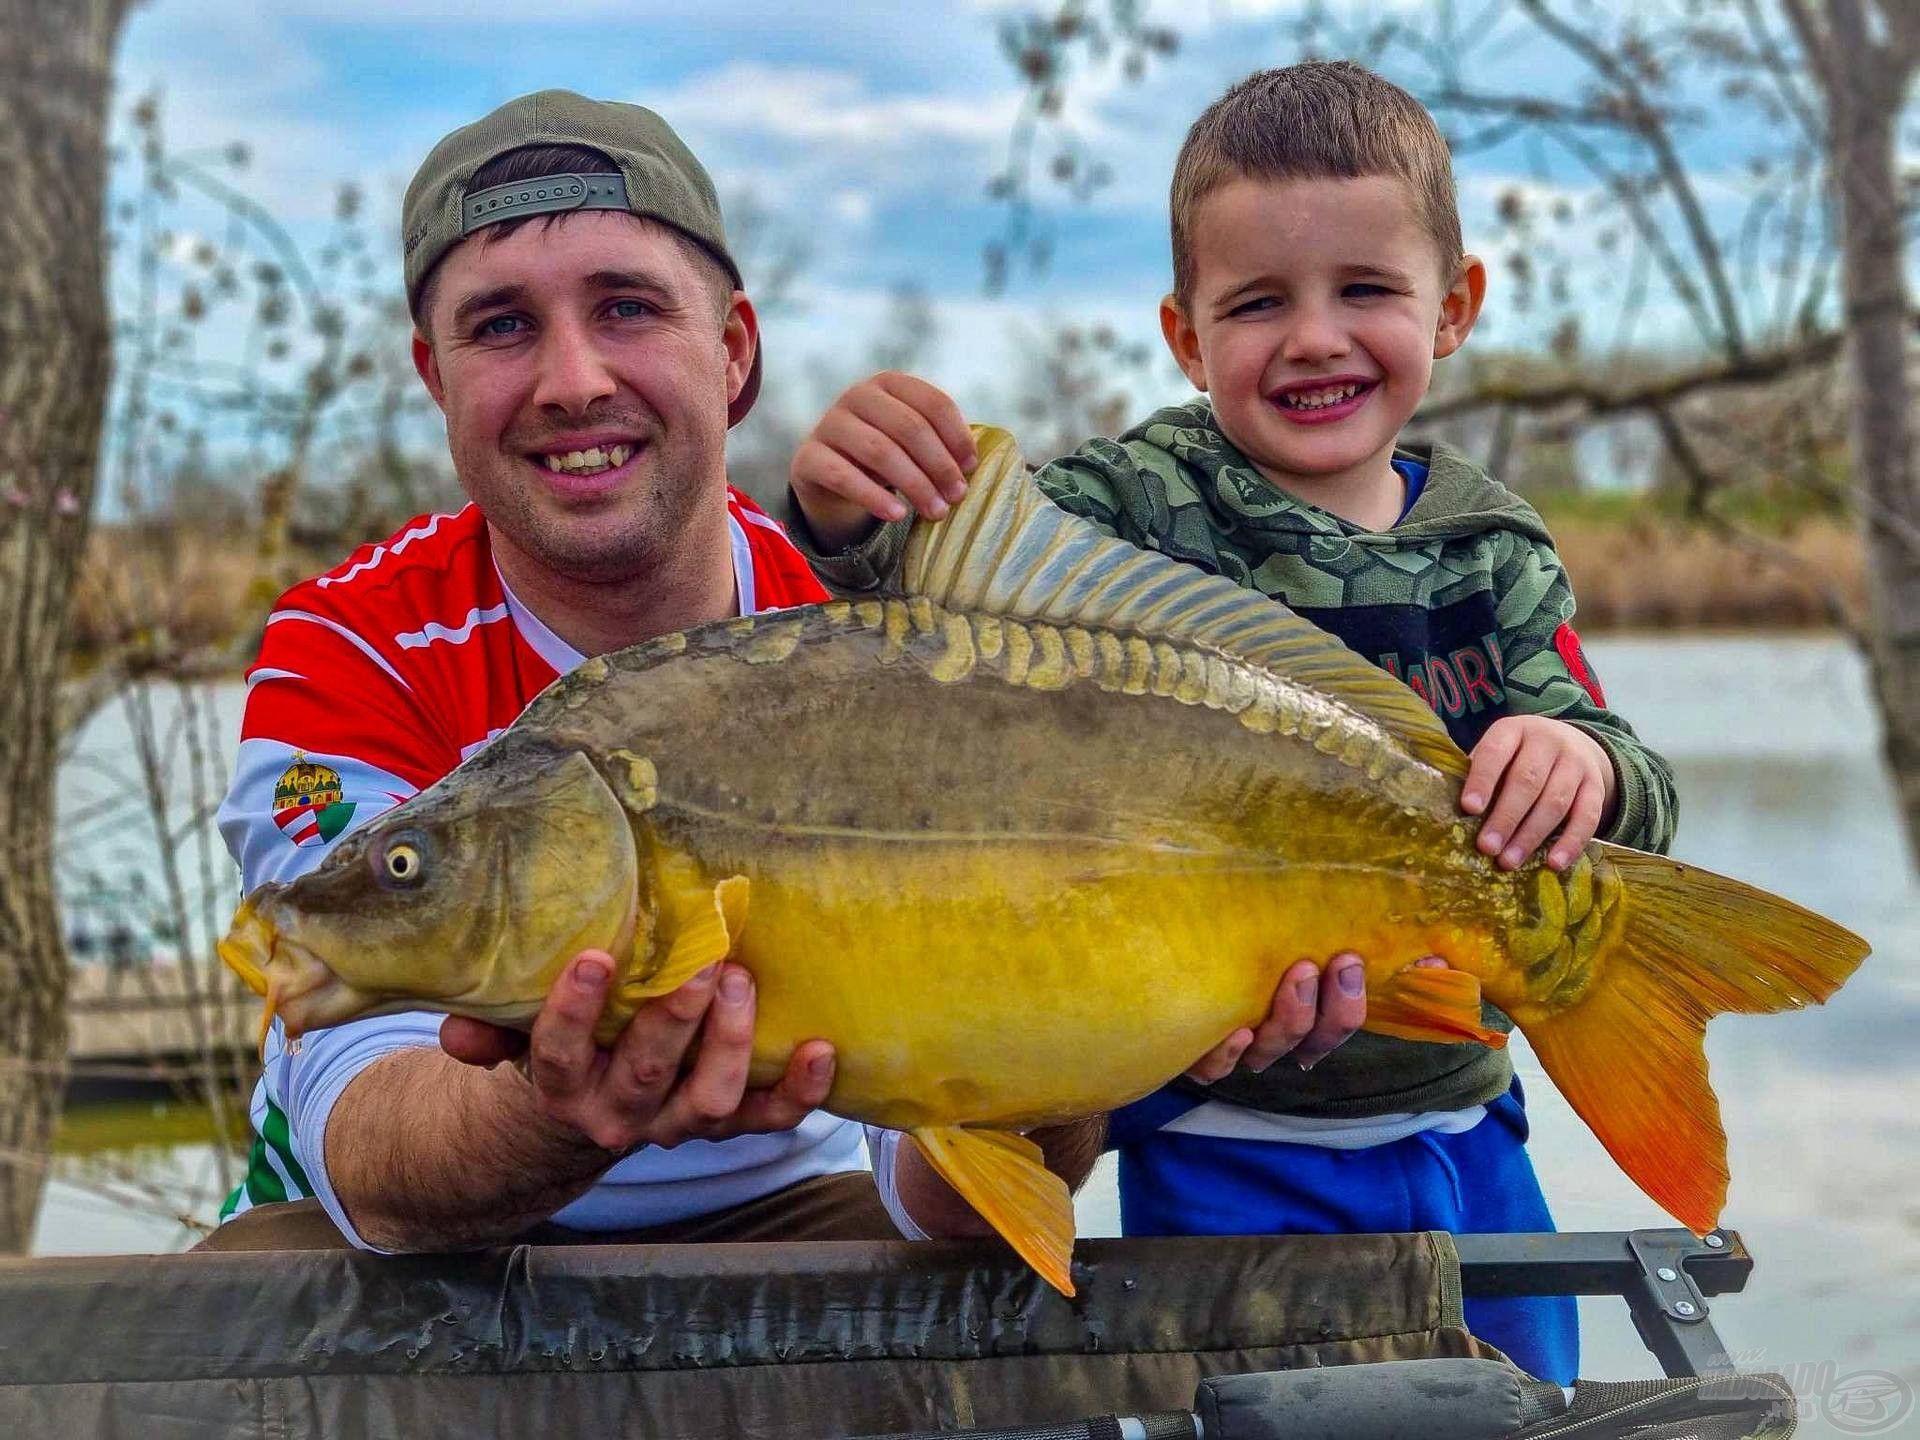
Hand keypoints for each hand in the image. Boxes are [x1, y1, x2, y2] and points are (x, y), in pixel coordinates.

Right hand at [439, 950, 834, 1152]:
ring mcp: (676, 1124)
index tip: (593, 959)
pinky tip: (821, 1051)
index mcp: (562, 1087)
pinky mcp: (725, 1123)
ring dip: (729, 1044)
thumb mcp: (513, 1037)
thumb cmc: (557, 1047)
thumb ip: (488, 1029)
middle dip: (675, 1019)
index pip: (558, 1055)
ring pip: (709, 1102)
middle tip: (700, 963)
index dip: (573, 1012)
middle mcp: (620, 1114)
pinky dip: (798, 1092)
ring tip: (740, 981)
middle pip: (646, 1075)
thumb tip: (455, 1027)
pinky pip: (767, 1120)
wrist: (579, 1119)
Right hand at [790, 371, 977, 549]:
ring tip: (936, 512)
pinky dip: (875, 497)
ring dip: (915, 485)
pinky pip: (844, 477)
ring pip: (880, 451)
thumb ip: (939, 443)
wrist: (830, 477)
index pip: (933, 403)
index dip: (957, 436)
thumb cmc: (884, 456)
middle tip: (957, 496)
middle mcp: (857, 395)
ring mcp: (829, 423)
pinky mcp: (809, 456)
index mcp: (890, 383)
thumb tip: (970, 466)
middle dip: (939, 465)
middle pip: (909, 427)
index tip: (971, 468)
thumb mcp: (910, 442)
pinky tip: (898, 515)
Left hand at [1184, 951, 1442, 1079]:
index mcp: (1302, 1015)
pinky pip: (1215, 1067)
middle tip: (1338, 962)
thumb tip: (1429, 945)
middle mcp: (1273, 1036)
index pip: (1346, 1022)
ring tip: (1297, 975)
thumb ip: (1344, 941)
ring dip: (1291, 1016)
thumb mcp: (1291, 940)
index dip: (1364, 1000)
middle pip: (1317, 1040)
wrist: (1150, 980)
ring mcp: (1235, 1048)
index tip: (1376, 959)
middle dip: (1336, 1006)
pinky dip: (1228, 1052)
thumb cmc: (1236, 950)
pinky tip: (1236, 1028)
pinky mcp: (1194, 1052)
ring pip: (1272, 1050)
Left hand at [1461, 715, 1615, 871]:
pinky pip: (1588, 817)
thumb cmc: (1517, 756)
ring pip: (1555, 801)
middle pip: (1527, 781)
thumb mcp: (1498, 752)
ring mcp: (1576, 763)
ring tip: (1510, 861)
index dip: (1482, 780)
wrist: (1572, 742)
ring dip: (1531, 835)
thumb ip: (1478, 774)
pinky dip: (1571, 842)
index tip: (1469, 808)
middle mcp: (1548, 741)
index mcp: (1513, 730)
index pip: (1496, 752)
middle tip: (1487, 847)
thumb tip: (1446, 810)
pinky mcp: (1596, 786)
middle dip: (1506, 817)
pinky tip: (1554, 864)